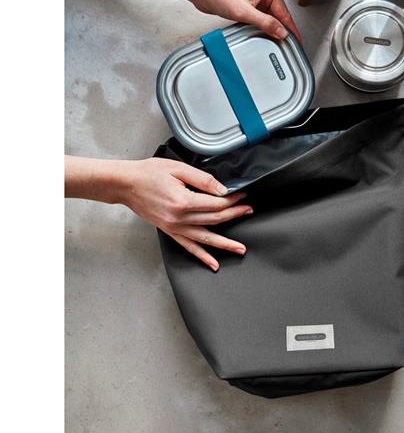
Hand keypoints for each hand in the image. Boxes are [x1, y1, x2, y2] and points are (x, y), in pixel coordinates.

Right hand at [118, 158, 251, 271]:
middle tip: (249, 211)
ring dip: (225, 244)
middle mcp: (179, 218)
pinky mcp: (170, 231)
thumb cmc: (149, 174)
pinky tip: (213, 263)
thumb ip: (203, 180)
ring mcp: (174, 227)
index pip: (216, 204)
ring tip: (240, 249)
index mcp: (183, 201)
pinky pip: (189, 246)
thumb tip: (223, 190)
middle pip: (215, 220)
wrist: (126, 185)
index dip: (232, 200)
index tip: (242, 196)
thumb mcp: (179, 169)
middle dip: (235, 215)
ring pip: (206, 238)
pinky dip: (202, 256)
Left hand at [189, 0, 301, 41]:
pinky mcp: (249, 6)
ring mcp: (257, 0)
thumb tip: (281, 32)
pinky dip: (262, 29)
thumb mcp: (244, 12)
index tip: (297, 42)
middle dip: (281, 31)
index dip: (291, 30)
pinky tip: (262, 36)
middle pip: (279, 17)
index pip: (285, 14)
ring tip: (275, 43)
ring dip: (270, 30)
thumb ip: (265, 23)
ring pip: (270, 20)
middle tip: (286, 47)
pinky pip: (260, 20)